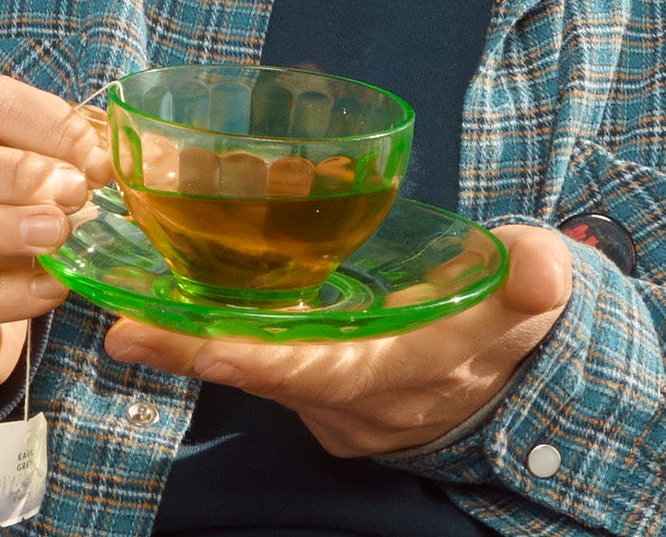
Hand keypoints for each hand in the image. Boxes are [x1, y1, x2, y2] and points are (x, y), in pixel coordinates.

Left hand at [102, 224, 572, 455]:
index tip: (213, 344)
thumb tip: (541, 265)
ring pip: (258, 372)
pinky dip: (214, 340)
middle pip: (271, 377)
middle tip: (127, 330)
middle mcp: (359, 400)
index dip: (270, 358)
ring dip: (191, 348)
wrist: (512, 371)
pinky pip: (261, 363)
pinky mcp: (320, 383)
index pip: (330, 371)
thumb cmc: (512, 315)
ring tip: (125, 321)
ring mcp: (335, 399)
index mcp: (406, 372)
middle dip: (199, 353)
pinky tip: (164, 313)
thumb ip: (533, 278)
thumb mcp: (534, 293)